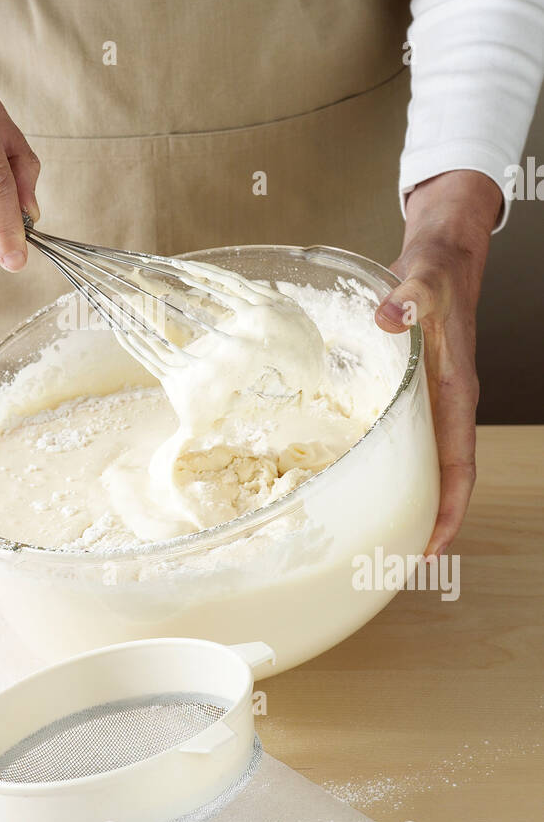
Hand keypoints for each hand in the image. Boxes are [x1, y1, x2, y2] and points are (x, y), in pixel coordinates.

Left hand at [374, 170, 502, 554]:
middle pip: (443, 479)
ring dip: (408, 502)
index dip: (448, 509)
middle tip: (392, 564)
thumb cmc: (434, 272)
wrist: (440, 257)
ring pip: (424, 465)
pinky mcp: (412, 395)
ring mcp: (430, 403)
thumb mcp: (422, 279)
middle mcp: (446, 406)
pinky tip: (362, 482)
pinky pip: (406, 443)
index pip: (458, 465)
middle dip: (425, 523)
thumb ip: (408, 295)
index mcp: (455, 392)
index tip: (430, 546)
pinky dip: (392, 469)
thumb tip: (390, 312)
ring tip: (376, 540)